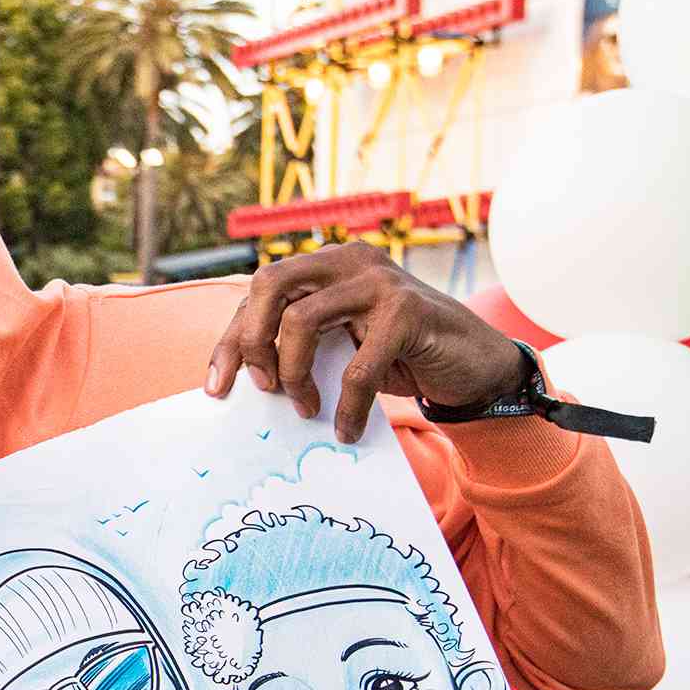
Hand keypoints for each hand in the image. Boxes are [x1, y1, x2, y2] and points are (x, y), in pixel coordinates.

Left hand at [207, 243, 528, 443]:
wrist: (472, 365)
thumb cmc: (396, 356)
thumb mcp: (337, 345)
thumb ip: (297, 343)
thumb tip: (241, 376)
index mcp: (326, 264)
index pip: (259, 292)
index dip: (232, 339)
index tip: (217, 387)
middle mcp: (349, 260)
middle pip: (269, 285)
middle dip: (253, 342)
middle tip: (264, 389)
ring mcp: (380, 281)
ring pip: (301, 321)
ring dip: (293, 375)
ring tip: (306, 409)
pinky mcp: (407, 311)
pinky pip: (356, 367)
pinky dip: (346, 406)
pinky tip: (346, 429)